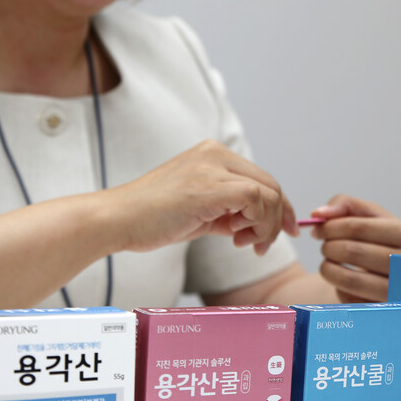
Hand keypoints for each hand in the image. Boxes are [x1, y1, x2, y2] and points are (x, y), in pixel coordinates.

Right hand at [106, 140, 297, 254]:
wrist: (118, 219)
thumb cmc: (150, 219)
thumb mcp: (197, 211)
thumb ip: (226, 211)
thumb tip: (254, 225)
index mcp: (212, 154)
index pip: (261, 178)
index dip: (279, 207)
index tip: (283, 231)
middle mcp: (215, 154)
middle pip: (270, 184)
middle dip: (278, 219)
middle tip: (266, 246)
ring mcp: (213, 167)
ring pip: (268, 193)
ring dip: (265, 226)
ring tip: (245, 244)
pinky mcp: (210, 185)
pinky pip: (255, 199)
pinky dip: (256, 223)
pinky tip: (235, 238)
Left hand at [310, 194, 400, 301]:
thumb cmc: (385, 243)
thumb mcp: (375, 218)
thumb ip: (347, 205)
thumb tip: (318, 214)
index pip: (357, 227)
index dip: (330, 227)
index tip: (318, 229)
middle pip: (351, 251)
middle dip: (328, 247)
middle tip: (324, 247)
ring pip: (349, 279)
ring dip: (328, 269)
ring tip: (327, 263)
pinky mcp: (388, 312)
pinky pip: (351, 300)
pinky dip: (340, 289)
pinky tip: (344, 282)